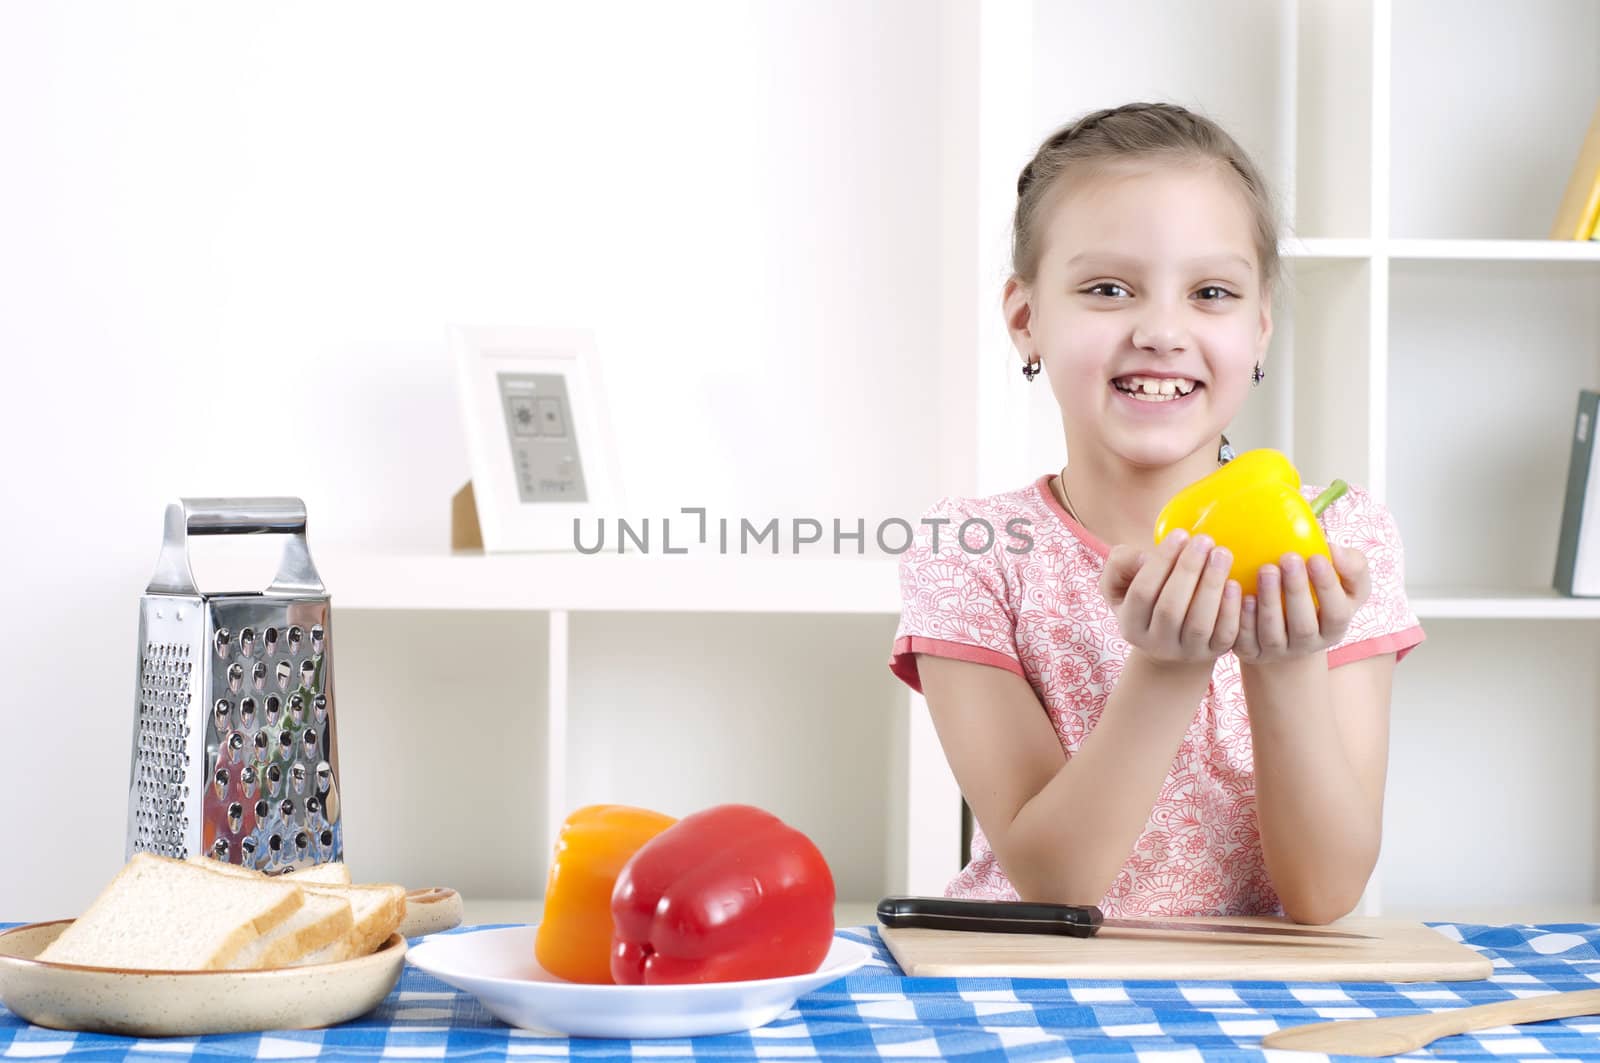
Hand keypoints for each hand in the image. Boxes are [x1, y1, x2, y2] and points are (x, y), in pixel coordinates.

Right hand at [1099, 529, 1242, 666]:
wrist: (1171, 640)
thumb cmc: (1148, 600)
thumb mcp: (1122, 583)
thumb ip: (1121, 564)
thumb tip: (1144, 558)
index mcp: (1130, 625)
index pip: (1142, 592)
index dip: (1161, 562)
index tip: (1180, 534)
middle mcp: (1156, 644)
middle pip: (1170, 608)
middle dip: (1188, 570)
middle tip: (1205, 540)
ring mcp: (1186, 652)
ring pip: (1199, 623)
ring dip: (1212, 585)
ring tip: (1222, 554)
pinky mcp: (1213, 652)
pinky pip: (1224, 634)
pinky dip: (1230, 609)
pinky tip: (1234, 583)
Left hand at [1234, 544, 1370, 665]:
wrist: (1285, 623)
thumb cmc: (1319, 593)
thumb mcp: (1345, 582)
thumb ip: (1352, 565)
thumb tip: (1335, 551)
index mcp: (1334, 628)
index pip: (1336, 613)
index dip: (1327, 587)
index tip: (1316, 558)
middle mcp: (1307, 644)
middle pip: (1303, 626)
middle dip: (1296, 591)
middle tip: (1289, 559)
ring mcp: (1277, 651)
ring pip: (1273, 634)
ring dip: (1269, 603)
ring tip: (1267, 570)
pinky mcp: (1251, 651)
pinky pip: (1246, 640)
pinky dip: (1245, 619)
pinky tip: (1245, 596)